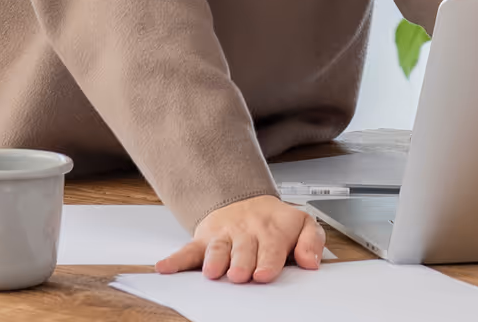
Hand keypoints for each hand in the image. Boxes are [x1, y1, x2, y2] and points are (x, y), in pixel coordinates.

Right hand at [156, 194, 324, 282]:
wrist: (246, 202)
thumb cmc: (275, 224)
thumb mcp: (303, 224)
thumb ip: (312, 242)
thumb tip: (312, 262)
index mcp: (274, 230)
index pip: (273, 246)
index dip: (269, 260)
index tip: (264, 273)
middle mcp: (248, 232)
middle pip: (244, 249)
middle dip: (241, 262)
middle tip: (239, 275)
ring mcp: (225, 235)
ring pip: (218, 247)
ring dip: (215, 259)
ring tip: (212, 272)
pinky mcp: (204, 240)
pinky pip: (188, 249)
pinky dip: (176, 259)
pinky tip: (165, 267)